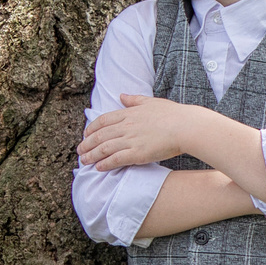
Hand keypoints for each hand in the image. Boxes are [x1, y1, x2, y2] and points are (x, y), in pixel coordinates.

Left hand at [77, 94, 199, 171]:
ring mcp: (130, 140)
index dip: (92, 128)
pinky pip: (116, 159)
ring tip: (84, 161)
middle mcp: (126, 126)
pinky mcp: (137, 154)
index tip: (86, 134)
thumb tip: (122, 96)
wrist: (186, 127)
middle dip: (87, 144)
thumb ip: (134, 100)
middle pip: (100, 136)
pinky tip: (99, 167)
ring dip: (92, 155)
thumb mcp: (151, 102)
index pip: (103, 121)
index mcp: (129, 113)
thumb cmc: (173, 114)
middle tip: (79, 150)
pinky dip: (105, 164)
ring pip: (104, 148)